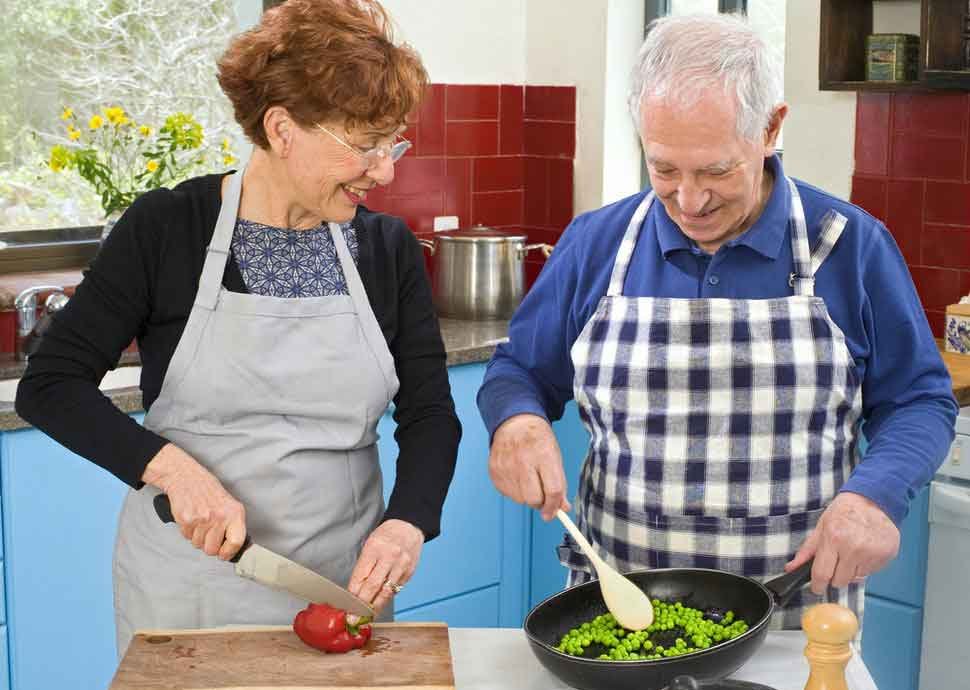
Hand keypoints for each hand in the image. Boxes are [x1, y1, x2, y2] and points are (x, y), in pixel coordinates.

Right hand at [141, 443, 246, 560]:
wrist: (186, 477)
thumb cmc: (208, 491)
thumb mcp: (229, 504)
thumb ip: (233, 524)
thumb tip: (234, 547)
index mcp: (235, 513)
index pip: (236, 542)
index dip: (228, 552)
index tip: (224, 553)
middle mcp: (220, 516)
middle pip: (212, 550)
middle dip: (209, 545)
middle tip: (208, 532)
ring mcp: (203, 519)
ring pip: (198, 545)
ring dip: (197, 537)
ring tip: (199, 522)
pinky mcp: (187, 520)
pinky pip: (187, 537)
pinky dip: (187, 532)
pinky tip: (191, 519)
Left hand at [347, 519, 423, 612]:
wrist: (409, 527)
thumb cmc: (386, 536)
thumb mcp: (370, 545)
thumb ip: (364, 567)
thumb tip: (355, 590)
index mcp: (374, 548)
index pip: (360, 576)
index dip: (352, 594)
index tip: (347, 605)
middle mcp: (389, 557)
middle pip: (373, 586)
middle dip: (362, 605)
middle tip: (353, 618)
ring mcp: (401, 565)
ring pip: (386, 592)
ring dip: (375, 607)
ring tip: (366, 617)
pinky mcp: (409, 573)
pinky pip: (396, 590)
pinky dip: (386, 599)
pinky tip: (380, 605)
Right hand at [489, 413, 570, 520]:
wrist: (515, 423)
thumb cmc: (538, 440)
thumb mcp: (555, 457)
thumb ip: (560, 484)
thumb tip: (563, 508)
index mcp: (544, 455)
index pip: (552, 490)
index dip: (554, 507)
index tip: (553, 513)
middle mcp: (523, 460)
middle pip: (533, 499)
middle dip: (540, 503)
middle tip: (541, 495)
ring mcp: (506, 466)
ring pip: (519, 499)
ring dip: (526, 496)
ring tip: (528, 479)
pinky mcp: (494, 471)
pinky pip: (507, 494)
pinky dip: (514, 490)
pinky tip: (517, 476)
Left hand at [785, 492, 899, 593]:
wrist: (874, 499)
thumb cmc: (846, 510)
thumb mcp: (821, 526)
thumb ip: (807, 550)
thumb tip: (792, 567)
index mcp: (834, 539)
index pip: (822, 574)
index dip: (817, 585)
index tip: (817, 588)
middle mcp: (854, 549)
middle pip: (839, 581)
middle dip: (834, 575)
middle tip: (836, 560)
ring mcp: (872, 553)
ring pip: (855, 578)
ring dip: (850, 570)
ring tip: (852, 551)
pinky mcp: (886, 556)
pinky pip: (870, 573)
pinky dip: (865, 566)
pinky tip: (865, 550)